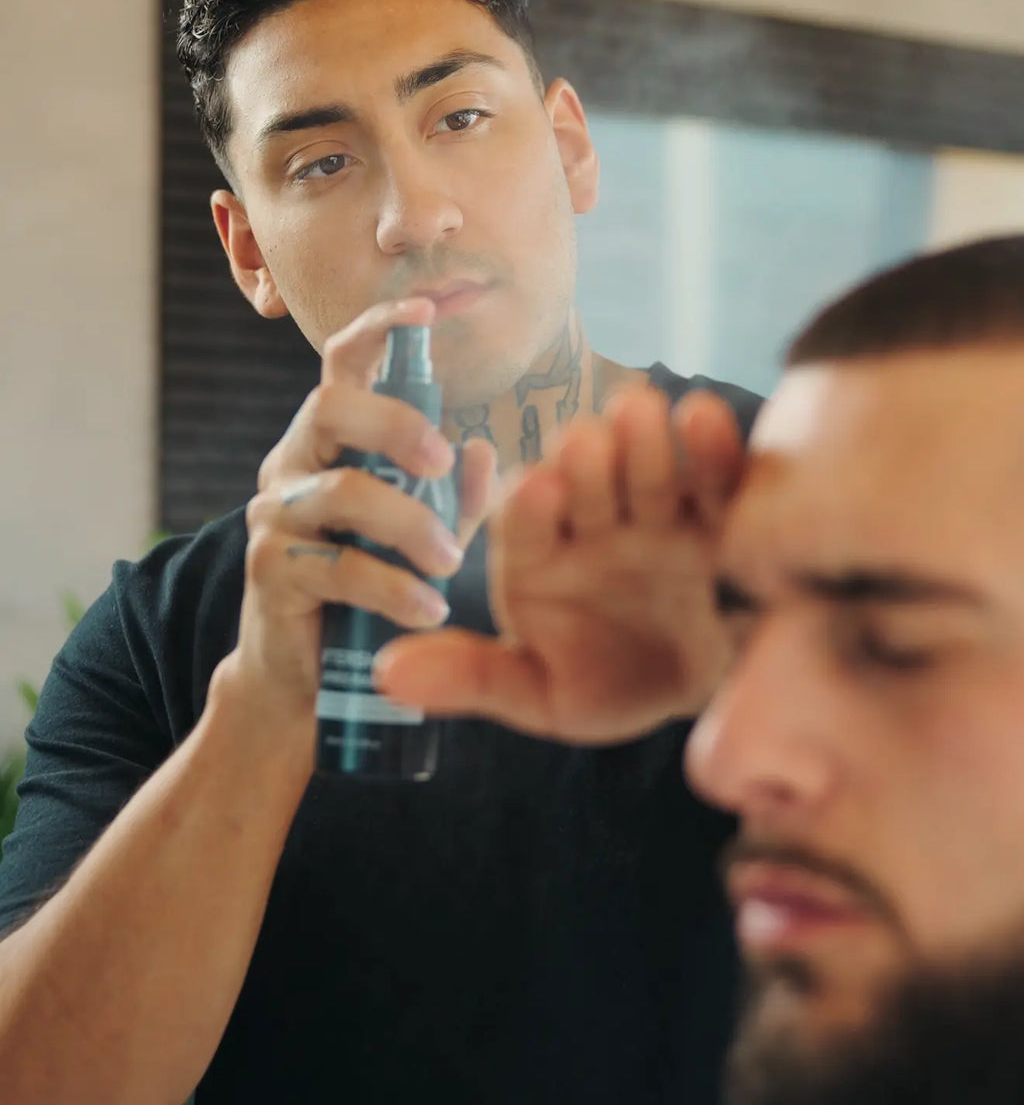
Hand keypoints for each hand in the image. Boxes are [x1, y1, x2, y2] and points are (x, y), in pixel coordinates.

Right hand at [212, 298, 495, 725]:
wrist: (307, 671)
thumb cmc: (370, 586)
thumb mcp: (423, 534)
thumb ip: (451, 496)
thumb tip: (478, 450)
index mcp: (330, 442)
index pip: (341, 366)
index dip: (377, 330)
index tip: (425, 310)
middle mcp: (294, 465)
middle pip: (331, 407)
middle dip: (396, 423)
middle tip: (442, 461)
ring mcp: (276, 516)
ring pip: (342, 492)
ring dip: (408, 523)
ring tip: (450, 564)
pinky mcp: (272, 572)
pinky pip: (339, 566)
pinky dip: (392, 586)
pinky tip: (428, 607)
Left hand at [374, 382, 743, 742]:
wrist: (694, 697)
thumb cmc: (605, 686)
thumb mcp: (538, 694)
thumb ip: (470, 678)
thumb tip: (387, 675)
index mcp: (539, 556)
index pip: (527, 524)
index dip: (532, 506)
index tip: (535, 486)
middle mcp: (592, 523)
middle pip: (588, 483)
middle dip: (588, 462)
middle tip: (586, 438)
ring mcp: (654, 513)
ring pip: (648, 470)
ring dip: (643, 441)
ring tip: (640, 409)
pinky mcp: (714, 514)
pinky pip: (713, 480)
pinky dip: (711, 449)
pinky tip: (703, 415)